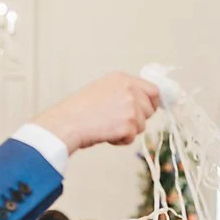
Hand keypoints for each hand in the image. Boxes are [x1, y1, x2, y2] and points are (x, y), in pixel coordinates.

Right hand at [34, 72, 161, 155]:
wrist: (67, 122)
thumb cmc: (79, 110)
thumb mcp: (103, 90)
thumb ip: (124, 93)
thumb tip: (145, 103)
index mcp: (122, 78)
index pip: (153, 90)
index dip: (152, 103)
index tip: (148, 111)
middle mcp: (129, 89)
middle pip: (150, 109)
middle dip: (139, 119)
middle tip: (119, 122)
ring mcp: (130, 106)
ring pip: (142, 125)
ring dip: (128, 131)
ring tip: (107, 126)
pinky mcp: (128, 124)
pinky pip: (132, 138)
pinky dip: (120, 140)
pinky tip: (105, 134)